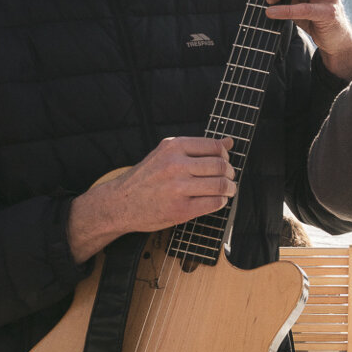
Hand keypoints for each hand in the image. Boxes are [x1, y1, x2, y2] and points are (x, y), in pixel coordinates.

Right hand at [66, 136, 235, 262]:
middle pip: (220, 166)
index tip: (225, 162)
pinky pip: (213, 203)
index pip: (215, 147)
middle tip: (229, 178)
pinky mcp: (180, 210)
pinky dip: (221, 202)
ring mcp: (178, 188)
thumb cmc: (146, 178)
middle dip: (230, 173)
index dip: (226, 156)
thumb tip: (229, 142)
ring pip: (220, 185)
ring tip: (228, 190)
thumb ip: (197, 147)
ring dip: (230, 189)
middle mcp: (175, 165)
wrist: (120, 203)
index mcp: (173, 147)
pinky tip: (217, 201)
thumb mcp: (166, 153)